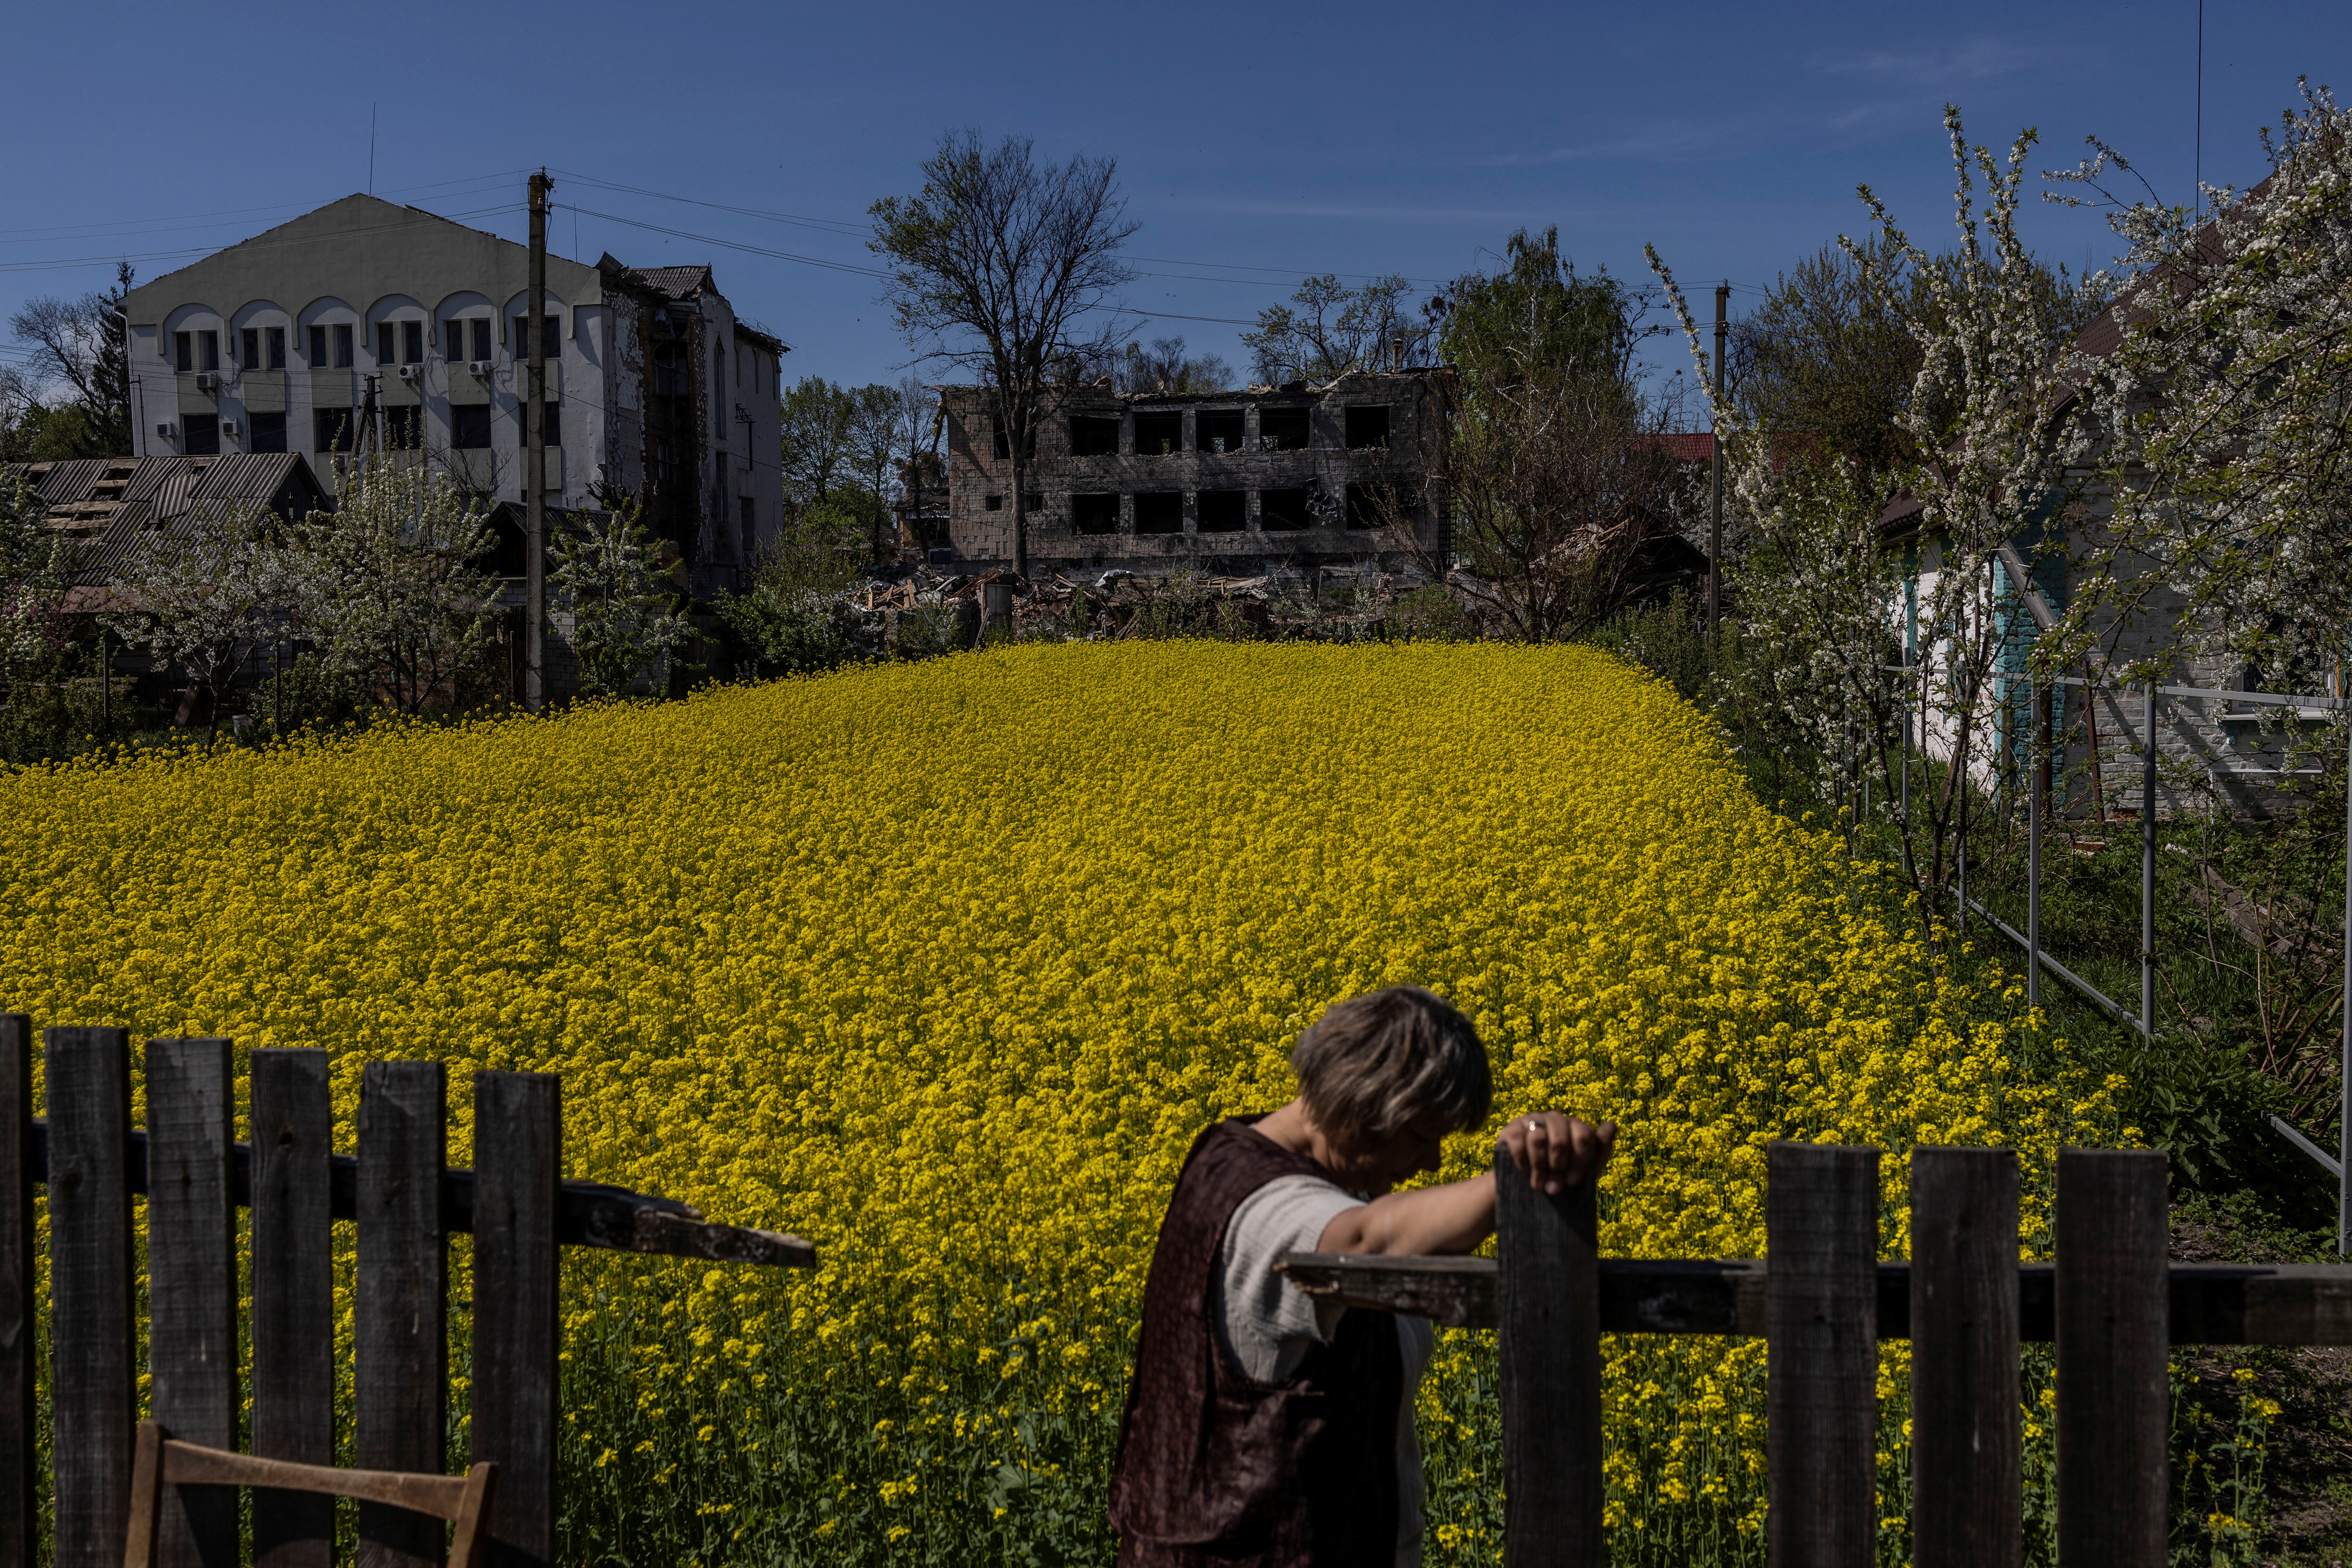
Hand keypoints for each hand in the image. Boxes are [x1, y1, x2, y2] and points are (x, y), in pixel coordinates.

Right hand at [1497, 1112, 1615, 1194]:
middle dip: (1559, 1166)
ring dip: (1540, 1166)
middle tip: (1555, 1188)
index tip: (1573, 1183)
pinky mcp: (1510, 1129)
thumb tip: (1613, 1125)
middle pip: (1560, 1136)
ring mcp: (1531, 1121)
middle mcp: (1553, 1118)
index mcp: (1573, 1125)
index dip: (1579, 1161)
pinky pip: (1518, 1140)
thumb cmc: (1559, 1174)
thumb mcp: (1583, 1167)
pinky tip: (1525, 1173)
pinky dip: (1523, 1160)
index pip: (1583, 1135)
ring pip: (1538, 1138)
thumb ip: (1599, 1148)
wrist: (1524, 1183)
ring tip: (1539, 1186)